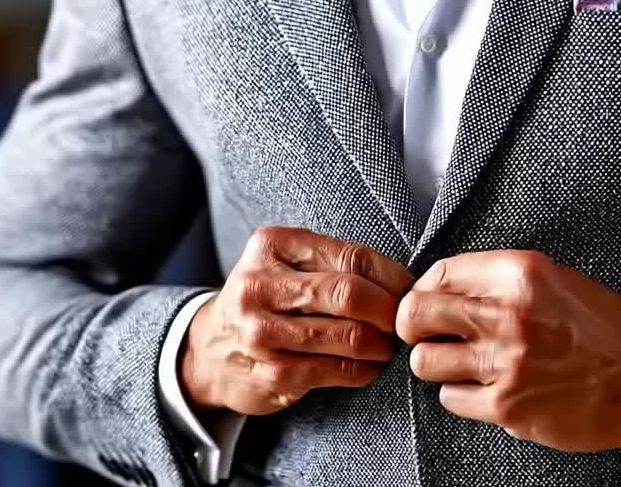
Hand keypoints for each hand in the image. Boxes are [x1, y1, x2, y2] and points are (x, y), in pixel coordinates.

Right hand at [180, 226, 414, 415]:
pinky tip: (369, 366)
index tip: (410, 290)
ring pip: (348, 336)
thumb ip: (333, 262)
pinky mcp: (271, 374)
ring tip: (388, 344)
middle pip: (349, 294)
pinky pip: (337, 371)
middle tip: (402, 321)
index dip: (392, 277)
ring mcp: (262, 333)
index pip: (351, 256)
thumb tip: (403, 281)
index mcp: (270, 246)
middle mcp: (260, 286)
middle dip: (389, 311)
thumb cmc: (266, 300)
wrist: (210, 348)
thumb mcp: (285, 263)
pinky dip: (365, 370)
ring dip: (381, 344)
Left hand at [395, 250, 620, 451]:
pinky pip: (451, 398)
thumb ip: (498, 280)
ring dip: (435, 363)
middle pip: (416, 314)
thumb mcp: (554, 279)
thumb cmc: (604, 328)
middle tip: (424, 332)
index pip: (439, 274)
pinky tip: (481, 387)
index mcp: (519, 275)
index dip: (423, 289)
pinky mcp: (508, 406)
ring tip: (456, 362)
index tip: (426, 300)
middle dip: (412, 324)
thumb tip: (443, 288)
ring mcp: (505, 363)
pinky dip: (459, 394)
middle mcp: (507, 316)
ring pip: (425, 361)